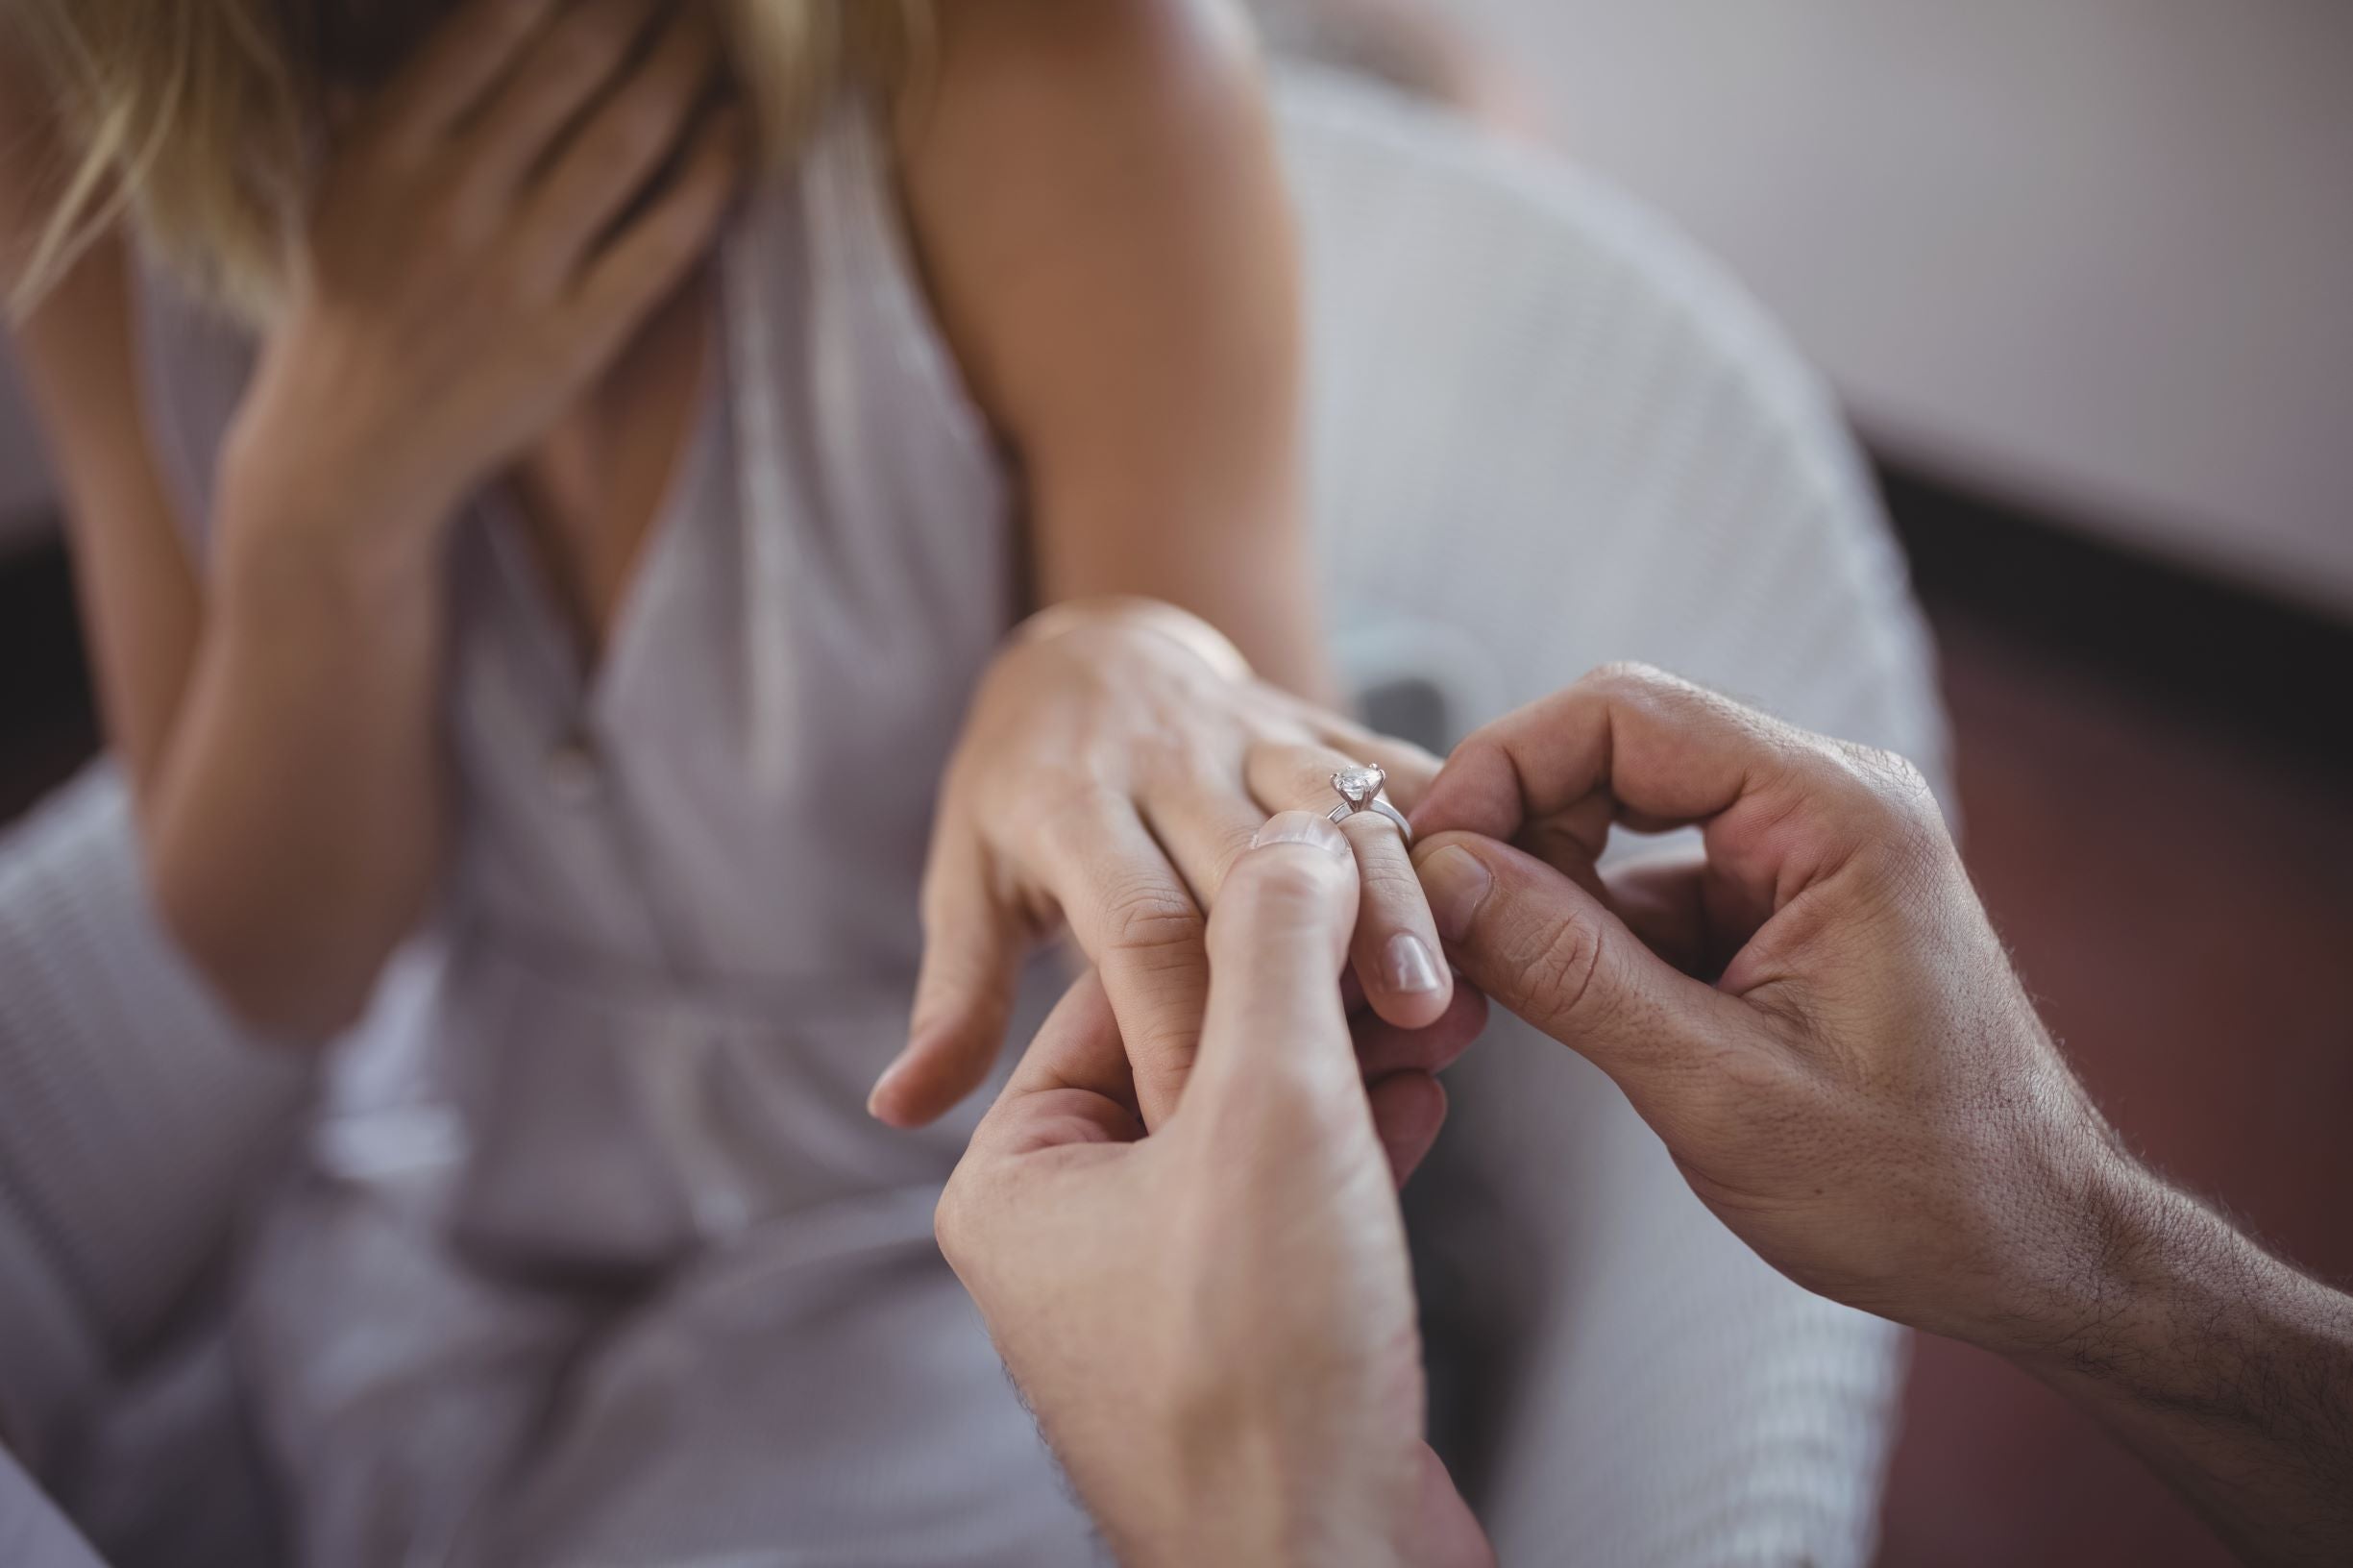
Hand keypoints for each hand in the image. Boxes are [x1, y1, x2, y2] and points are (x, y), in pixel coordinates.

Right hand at [218, 0, 744, 576]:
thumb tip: (475, 20)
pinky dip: (712, 175)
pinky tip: (738, 130)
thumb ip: (403, 101)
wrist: (350, 450)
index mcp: (386, 149)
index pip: (491, 25)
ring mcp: (518, 273)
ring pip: (627, 139)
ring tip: (715, 36)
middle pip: (572, 66)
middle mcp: (451, 201)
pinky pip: (665, 239)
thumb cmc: (357, 303)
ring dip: (686, 71)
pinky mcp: (576, 338)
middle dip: (638, 7)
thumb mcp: (345, 185)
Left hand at [871, 597, 1455, 1129]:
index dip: (1177, 1029)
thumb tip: (898, 1109)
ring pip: (1337, 808)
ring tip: (1442, 1006)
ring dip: (1392, 900)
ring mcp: (1250, 729)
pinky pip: (1395, 766)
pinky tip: (1496, 919)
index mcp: (1068, 805)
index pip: (1136, 925)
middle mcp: (1162, 759)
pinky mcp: (1320, 719)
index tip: (1211, 1131)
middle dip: (1306, 962)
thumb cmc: (1019, 800)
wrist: (1092, 652)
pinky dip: (1444, 835)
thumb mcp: (968, 883)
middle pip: (1248, 863)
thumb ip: (958, 998)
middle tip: (1364, 1064)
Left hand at [937, 814, 1490, 1567]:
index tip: (1354, 868)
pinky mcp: (1244, 1329)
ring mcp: (1157, 1287)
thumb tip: (1302, 831)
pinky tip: (1425, 1097)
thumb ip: (1276, 951)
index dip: (1250, 914)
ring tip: (1443, 1012)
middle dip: (1316, 989)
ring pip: (1258, 1119)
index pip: (1126, 981)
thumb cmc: (1268, 1367)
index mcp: (1022, 1174)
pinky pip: (1292, 1195)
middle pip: (1197, 1044)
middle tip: (1416, 946)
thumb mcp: (1269, 1114)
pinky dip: (1359, 1138)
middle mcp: (1071, 1227)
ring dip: (1352, 1056)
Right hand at [1408, 664, 2128, 1354]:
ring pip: (1618, 820)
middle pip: (1614, 750)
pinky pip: (1646, 884)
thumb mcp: (1718, 1089)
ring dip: (1543, 888)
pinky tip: (1557, 1004)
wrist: (2030, 1252)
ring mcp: (1801, 852)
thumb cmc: (1914, 1186)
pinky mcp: (1776, 906)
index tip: (1424, 852)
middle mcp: (1824, 802)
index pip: (1626, 714)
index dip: (1504, 765)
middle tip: (1438, 922)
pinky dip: (1585, 935)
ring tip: (1489, 981)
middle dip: (1513, 826)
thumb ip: (1572, 972)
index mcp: (1838, 812)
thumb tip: (1441, 877)